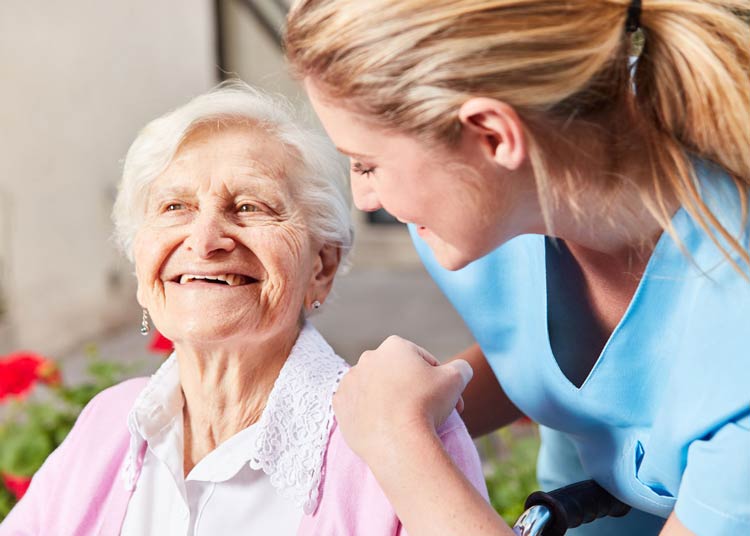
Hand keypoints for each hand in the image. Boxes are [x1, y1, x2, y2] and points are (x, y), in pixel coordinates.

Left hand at [333, 335, 472, 461]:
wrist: (397, 441)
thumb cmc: (427, 405)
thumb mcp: (456, 379)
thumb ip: (461, 367)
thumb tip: (461, 369)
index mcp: (394, 346)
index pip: (423, 360)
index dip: (438, 379)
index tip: (446, 399)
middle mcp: (368, 358)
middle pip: (397, 374)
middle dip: (413, 388)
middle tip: (428, 411)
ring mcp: (350, 381)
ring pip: (376, 389)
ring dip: (389, 399)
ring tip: (405, 420)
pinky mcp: (340, 404)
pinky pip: (358, 406)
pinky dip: (369, 413)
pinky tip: (383, 425)